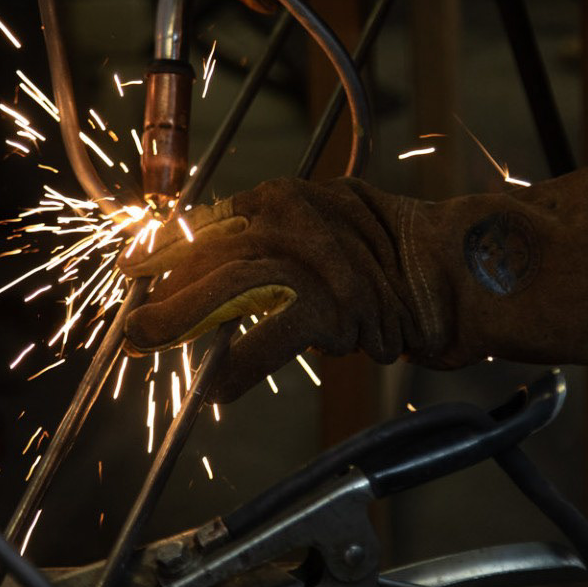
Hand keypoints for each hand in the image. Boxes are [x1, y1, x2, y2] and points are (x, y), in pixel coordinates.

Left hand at [117, 159, 587, 400]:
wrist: (461, 274)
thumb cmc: (398, 262)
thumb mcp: (326, 239)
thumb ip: (274, 251)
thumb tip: (217, 286)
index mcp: (285, 197)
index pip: (209, 223)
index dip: (165, 252)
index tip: (132, 274)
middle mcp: (293, 214)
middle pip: (211, 252)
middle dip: (162, 288)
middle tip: (127, 322)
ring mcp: (314, 255)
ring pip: (230, 284)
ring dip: (180, 318)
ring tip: (144, 344)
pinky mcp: (334, 299)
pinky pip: (273, 333)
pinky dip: (241, 364)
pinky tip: (217, 389)